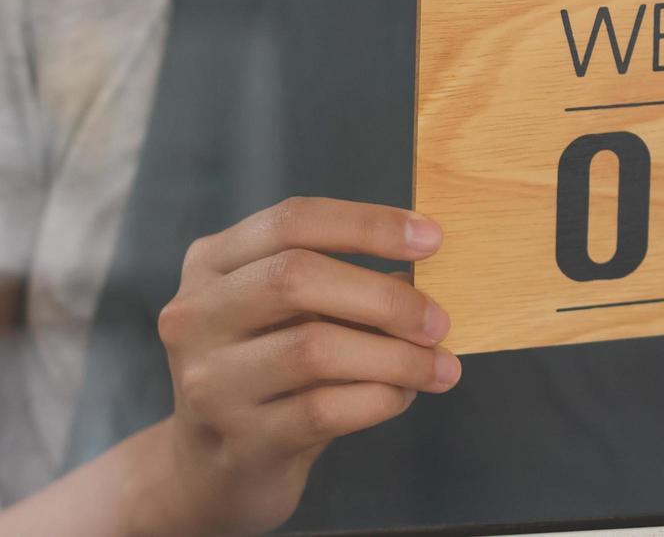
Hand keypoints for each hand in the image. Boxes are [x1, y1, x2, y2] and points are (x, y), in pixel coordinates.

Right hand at [143, 198, 460, 534]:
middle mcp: (197, 315)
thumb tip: (426, 273)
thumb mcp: (298, 314)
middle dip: (384, 298)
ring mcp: (210, 380)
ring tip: (438, 368)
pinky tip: (403, 396)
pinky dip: (378, 398)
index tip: (433, 239)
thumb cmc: (274, 371)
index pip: (292, 221)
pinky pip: (321, 409)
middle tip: (440, 321)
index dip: (367, 224)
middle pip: (295, 278)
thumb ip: (348, 284)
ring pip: (312, 348)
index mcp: (213, 263)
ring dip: (395, 357)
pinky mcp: (238, 439)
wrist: (216, 468)